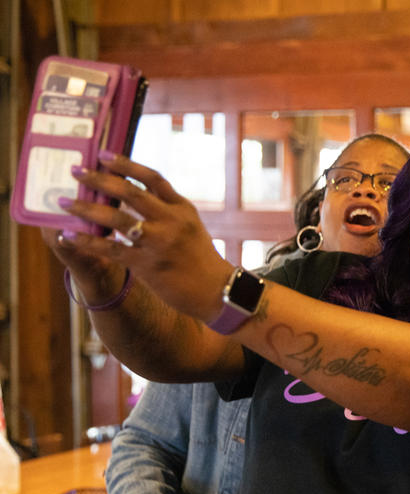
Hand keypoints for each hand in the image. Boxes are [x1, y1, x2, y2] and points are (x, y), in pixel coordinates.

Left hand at [52, 152, 233, 322]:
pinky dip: (87, 241)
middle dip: (99, 180)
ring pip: (116, 218)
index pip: (152, 178)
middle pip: (129, 192)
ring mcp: (158, 242)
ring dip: (86, 209)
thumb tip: (134, 190)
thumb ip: (167, 208)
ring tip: (64, 203)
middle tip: (76, 172)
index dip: (126, 164)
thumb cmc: (200, 258)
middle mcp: (171, 221)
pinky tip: (69, 235)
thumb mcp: (190, 225)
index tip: (104, 155)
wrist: (215, 290)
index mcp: (182, 208)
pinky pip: (110, 248)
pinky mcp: (147, 264)